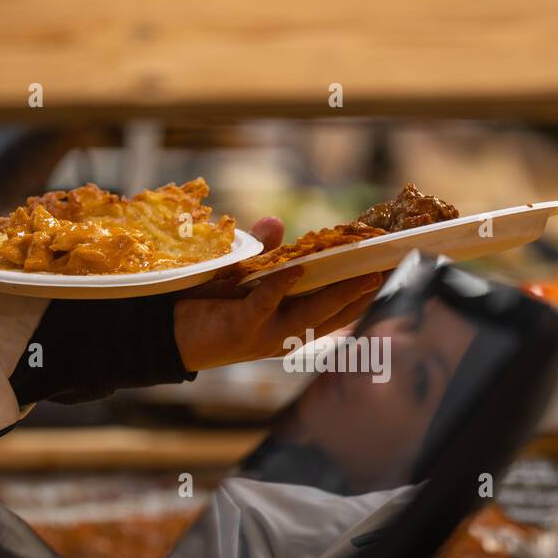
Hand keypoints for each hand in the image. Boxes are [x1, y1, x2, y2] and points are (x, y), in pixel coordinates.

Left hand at [173, 217, 382, 371]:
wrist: (165, 335)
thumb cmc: (204, 306)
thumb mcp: (237, 274)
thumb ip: (259, 251)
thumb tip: (277, 222)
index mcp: (288, 322)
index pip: (332, 310)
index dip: (361, 294)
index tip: (389, 274)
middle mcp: (284, 333)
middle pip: (333, 314)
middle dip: (364, 295)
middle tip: (392, 272)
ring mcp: (265, 334)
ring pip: (311, 314)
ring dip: (339, 295)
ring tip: (366, 276)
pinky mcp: (242, 328)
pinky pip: (267, 304)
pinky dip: (282, 286)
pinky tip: (298, 269)